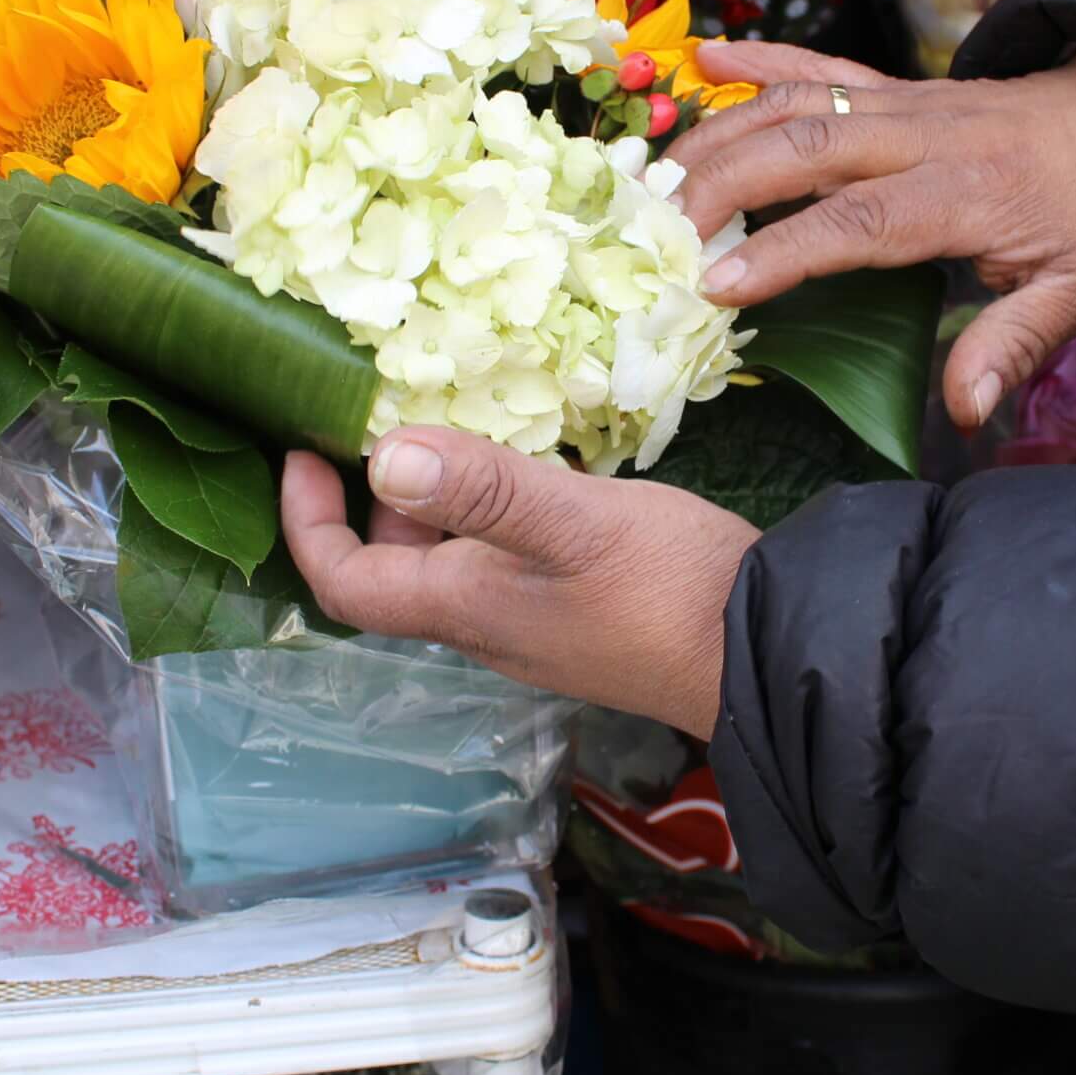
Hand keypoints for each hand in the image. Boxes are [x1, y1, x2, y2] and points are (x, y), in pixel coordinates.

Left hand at [282, 428, 758, 737]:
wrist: (772, 657)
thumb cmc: (673, 589)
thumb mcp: (576, 521)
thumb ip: (482, 489)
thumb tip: (383, 457)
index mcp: (465, 607)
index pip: (344, 579)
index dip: (306, 519)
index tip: (303, 448)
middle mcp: (485, 625)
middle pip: (391, 569)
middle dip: (367, 499)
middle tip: (377, 417)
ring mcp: (533, 625)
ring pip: (449, 564)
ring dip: (432, 500)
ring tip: (450, 423)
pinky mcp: (578, 614)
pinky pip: (504, 561)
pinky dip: (488, 510)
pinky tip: (527, 465)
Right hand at [670, 43, 1075, 426]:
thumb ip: (1015, 346)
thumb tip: (965, 411)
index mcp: (968, 193)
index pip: (860, 221)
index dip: (784, 250)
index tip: (717, 284)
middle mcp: (926, 136)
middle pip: (806, 146)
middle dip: (721, 185)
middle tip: (654, 238)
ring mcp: (906, 104)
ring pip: (797, 102)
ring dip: (719, 133)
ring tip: (653, 179)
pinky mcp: (896, 89)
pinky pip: (819, 65)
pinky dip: (759, 59)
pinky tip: (705, 56)